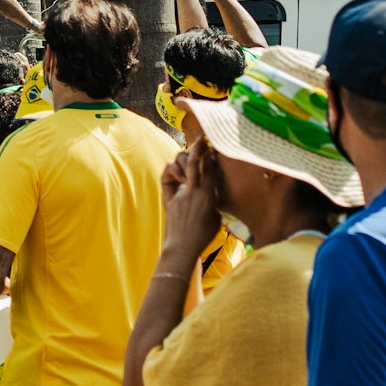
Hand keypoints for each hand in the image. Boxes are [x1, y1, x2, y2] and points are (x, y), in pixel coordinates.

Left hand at [159, 142, 223, 259]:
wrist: (183, 246)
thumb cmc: (203, 236)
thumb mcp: (215, 218)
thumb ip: (214, 202)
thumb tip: (212, 193)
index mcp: (209, 196)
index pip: (210, 169)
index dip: (211, 156)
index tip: (212, 146)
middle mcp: (195, 191)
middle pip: (196, 161)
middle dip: (198, 148)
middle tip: (201, 139)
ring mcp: (181, 192)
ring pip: (182, 166)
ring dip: (184, 158)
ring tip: (188, 156)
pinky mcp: (170, 196)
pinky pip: (169, 175)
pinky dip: (173, 170)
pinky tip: (176, 173)